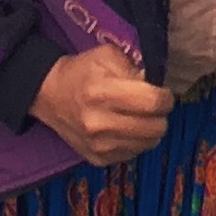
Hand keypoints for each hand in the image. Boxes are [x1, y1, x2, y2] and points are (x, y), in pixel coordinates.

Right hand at [29, 43, 173, 167]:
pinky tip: (125, 128)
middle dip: (161, 115)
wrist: (50, 95)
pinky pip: (134, 153)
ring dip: (150, 129)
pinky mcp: (98, 159)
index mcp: (102, 93)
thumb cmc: (82, 72)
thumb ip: (135, 68)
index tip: (163, 94)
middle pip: (156, 128)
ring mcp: (99, 146)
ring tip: (138, 116)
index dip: (165, 98)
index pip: (152, 103)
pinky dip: (136, 141)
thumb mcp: (107, 56)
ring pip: (149, 144)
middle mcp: (99, 123)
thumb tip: (156, 88)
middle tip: (151, 105)